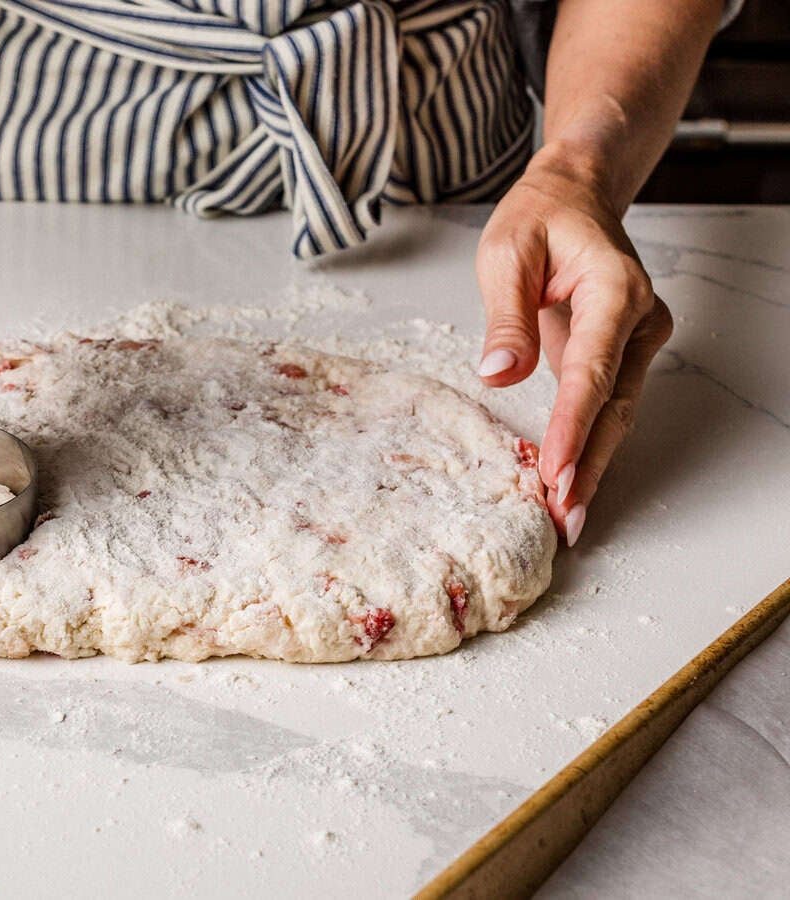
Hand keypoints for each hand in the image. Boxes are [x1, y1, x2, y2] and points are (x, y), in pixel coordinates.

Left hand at [475, 147, 672, 544]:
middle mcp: (639, 319)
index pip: (591, 370)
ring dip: (592, 464)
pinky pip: (607, 404)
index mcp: (614, 289)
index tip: (556, 472)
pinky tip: (569, 480)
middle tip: (565, 516)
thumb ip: (507, 315)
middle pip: (615, 404)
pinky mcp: (623, 352)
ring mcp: (638, 338)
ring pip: (618, 412)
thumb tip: (499, 373)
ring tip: (567, 515)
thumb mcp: (506, 254)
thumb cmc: (539, 218)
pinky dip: (588, 443)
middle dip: (589, 464)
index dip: (572, 426)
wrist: (573, 196)